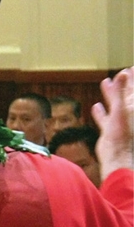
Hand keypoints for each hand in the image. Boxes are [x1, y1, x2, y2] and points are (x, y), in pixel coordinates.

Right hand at [92, 66, 133, 180]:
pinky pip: (105, 118)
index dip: (132, 78)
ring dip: (110, 94)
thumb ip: (121, 92)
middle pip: (127, 94)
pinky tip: (96, 106)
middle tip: (122, 73)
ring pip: (116, 104)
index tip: (130, 68)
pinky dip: (101, 112)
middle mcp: (129, 113)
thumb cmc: (123, 135)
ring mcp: (120, 122)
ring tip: (106, 83)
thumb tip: (124, 73)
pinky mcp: (111, 131)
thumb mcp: (122, 110)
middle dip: (124, 83)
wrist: (117, 158)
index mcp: (133, 107)